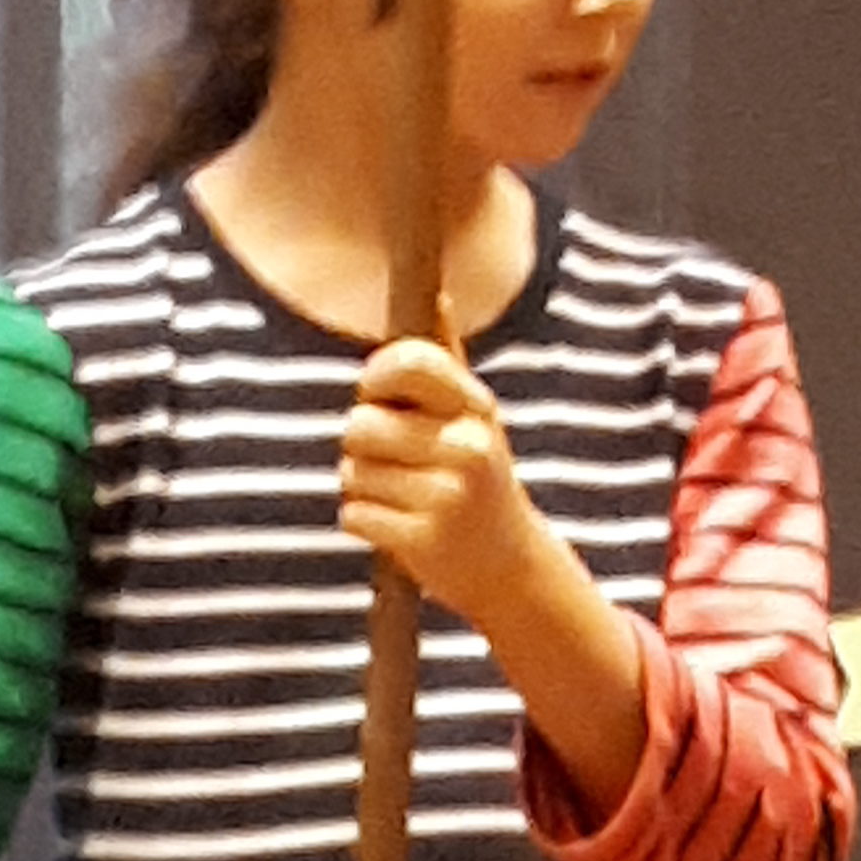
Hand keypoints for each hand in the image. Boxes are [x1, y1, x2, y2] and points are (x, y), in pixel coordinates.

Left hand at [341, 337, 552, 630]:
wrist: (509, 566)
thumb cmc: (481, 479)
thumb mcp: (476, 418)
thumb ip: (448, 358)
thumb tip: (436, 294)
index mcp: (475, 409)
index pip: (406, 363)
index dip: (375, 378)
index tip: (378, 396)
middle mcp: (466, 447)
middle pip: (360, 424)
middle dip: (361, 445)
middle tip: (392, 462)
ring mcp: (446, 496)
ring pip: (351, 473)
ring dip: (362, 488)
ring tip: (401, 497)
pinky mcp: (423, 541)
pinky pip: (352, 515)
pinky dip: (363, 523)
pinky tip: (398, 528)